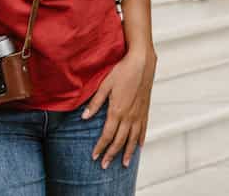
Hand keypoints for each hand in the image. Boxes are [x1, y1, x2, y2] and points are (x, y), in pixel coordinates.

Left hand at [83, 46, 156, 168]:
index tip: (94, 156)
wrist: (142, 63)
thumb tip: (84, 117)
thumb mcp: (105, 85)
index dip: (100, 147)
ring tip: (124, 164)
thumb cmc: (122, 71)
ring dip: (128, 152)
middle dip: (111, 154)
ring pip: (133, 139)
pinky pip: (143, 129)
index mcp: (117, 111)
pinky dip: (140, 140)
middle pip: (120, 141)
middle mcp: (129, 116)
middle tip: (105, 166)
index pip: (107, 135)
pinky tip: (138, 147)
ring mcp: (138, 114)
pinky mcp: (145, 110)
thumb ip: (95, 103)